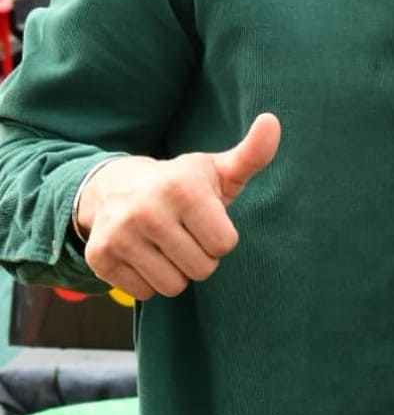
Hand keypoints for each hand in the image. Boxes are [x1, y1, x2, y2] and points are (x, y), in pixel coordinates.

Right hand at [74, 113, 281, 300]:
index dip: (220, 237)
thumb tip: (272, 121)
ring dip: (174, 272)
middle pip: (201, 270)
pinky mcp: (100, 257)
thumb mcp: (216, 169)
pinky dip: (147, 279)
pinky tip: (142, 253)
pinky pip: (145, 293)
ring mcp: (120, 235)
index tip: (205, 221)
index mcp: (182, 188)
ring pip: (173, 286)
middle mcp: (147, 211)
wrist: (113, 186)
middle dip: (199, 257)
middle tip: (184, 234)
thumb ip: (251, 154)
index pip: (224, 245)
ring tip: (164, 244)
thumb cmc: (178, 182)